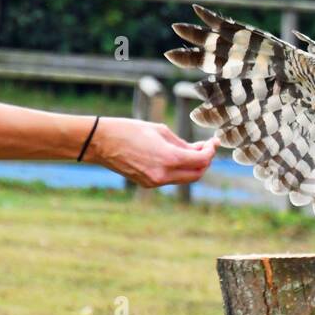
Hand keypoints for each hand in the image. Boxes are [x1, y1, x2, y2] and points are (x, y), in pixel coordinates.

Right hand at [88, 118, 217, 186]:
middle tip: (206, 147)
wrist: (100, 142)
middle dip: (205, 161)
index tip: (214, 141)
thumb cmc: (129, 130)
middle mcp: (163, 175)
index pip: (201, 160)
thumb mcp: (160, 131)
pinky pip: (170, 179)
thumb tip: (196, 151)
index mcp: (169, 159)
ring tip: (193, 150)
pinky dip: (178, 170)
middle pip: (196, 174)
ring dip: (192, 166)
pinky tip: (177, 157)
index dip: (211, 151)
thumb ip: (181, 143)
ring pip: (184, 178)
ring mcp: (154, 182)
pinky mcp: (147, 183)